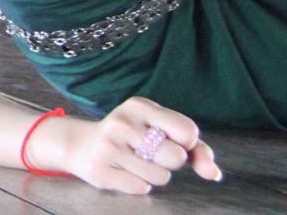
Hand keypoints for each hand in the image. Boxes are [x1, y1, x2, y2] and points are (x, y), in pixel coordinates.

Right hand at [58, 97, 221, 193]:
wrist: (81, 144)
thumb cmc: (132, 137)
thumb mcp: (159, 130)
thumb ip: (194, 149)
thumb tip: (214, 173)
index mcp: (140, 106)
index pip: (188, 131)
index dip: (187, 143)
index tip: (170, 139)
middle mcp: (123, 121)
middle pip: (177, 157)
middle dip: (171, 162)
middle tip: (151, 152)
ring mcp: (110, 145)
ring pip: (160, 177)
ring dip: (154, 175)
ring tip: (135, 162)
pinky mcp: (101, 169)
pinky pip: (141, 188)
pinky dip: (138, 184)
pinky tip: (123, 171)